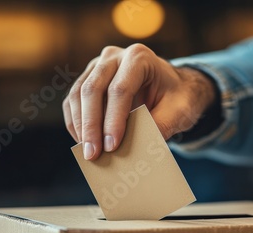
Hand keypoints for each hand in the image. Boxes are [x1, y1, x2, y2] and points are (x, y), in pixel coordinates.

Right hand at [63, 43, 215, 159]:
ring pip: (78, 94)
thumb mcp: (179, 111)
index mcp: (139, 57)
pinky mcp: (88, 79)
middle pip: (93, 89)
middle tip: (93, 154)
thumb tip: (136, 150)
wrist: (175, 86)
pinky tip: (82, 142)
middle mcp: (114, 57)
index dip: (113, 119)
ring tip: (87, 153)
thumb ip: (161, 126)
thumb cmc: (178, 97)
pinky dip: (75, 122)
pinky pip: (73, 100)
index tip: (112, 146)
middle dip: (91, 125)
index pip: (120, 89)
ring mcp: (98, 66)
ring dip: (80, 126)